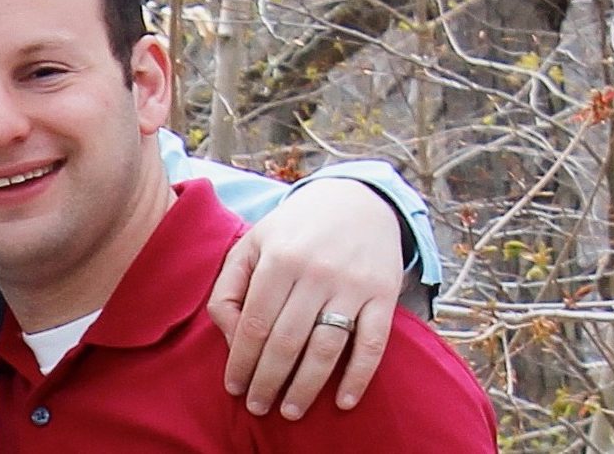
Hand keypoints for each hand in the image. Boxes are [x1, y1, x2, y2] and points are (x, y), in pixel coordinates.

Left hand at [206, 178, 404, 419]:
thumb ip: (229, 288)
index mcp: (278, 258)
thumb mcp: (252, 245)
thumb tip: (233, 340)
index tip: (234, 387)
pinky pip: (372, 343)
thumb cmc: (293, 231)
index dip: (242, 361)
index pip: (254, 323)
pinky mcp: (384, 294)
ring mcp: (352, 285)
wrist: (357, 201)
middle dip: (268, 381)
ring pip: (326, 348)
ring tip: (290, 411)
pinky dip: (358, 377)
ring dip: (306, 387)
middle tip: (258, 406)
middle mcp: (315, 272)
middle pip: (286, 341)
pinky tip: (344, 401)